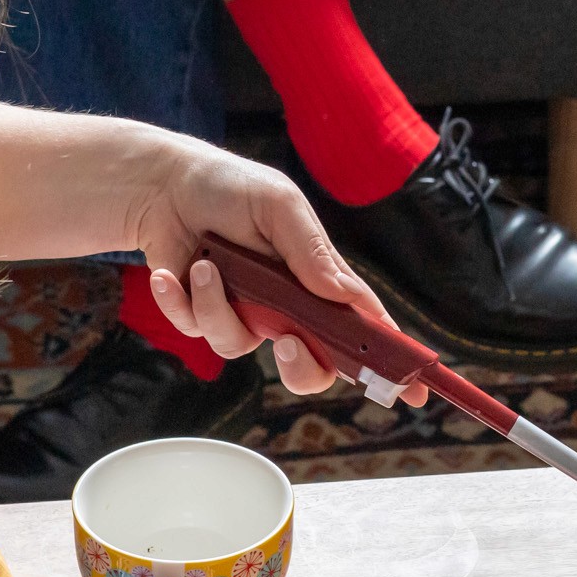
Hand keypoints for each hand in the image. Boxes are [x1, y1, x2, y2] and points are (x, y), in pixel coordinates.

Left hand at [127, 135, 425, 400]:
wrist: (164, 186)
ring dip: (219, 307)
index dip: (388, 360)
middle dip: (300, 367)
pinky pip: (196, 329)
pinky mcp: (201, 315)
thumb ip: (310, 252)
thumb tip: (341, 296)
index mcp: (317, 279)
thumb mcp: (279, 206)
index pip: (362, 326)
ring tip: (205, 265)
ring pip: (239, 346)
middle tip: (284, 341)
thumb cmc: (230, 187)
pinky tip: (172, 273)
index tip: (412, 390)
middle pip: (310, 366)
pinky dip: (180, 300)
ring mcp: (243, 313)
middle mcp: (285, 305)